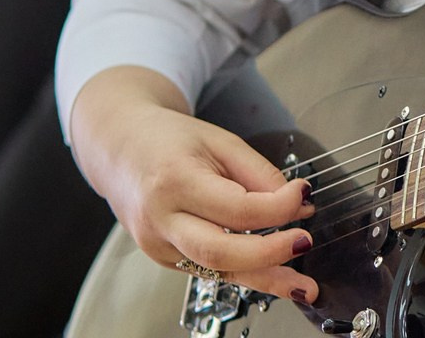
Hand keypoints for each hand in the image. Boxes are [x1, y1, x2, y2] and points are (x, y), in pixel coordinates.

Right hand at [68, 66, 318, 303]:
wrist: (120, 147)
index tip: (303, 195)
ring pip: (217, 272)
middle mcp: (160, 219)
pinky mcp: (163, 258)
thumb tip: (296, 204)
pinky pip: (210, 271)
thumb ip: (259, 173)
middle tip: (304, 244)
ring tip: (302, 286)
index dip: (278, 207)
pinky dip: (244, 272)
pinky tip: (272, 273)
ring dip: (265, 280)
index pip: (236, 208)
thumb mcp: (220, 141)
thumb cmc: (167, 139)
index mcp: (174, 181)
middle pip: (221, 253)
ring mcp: (157, 245)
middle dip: (270, 255)